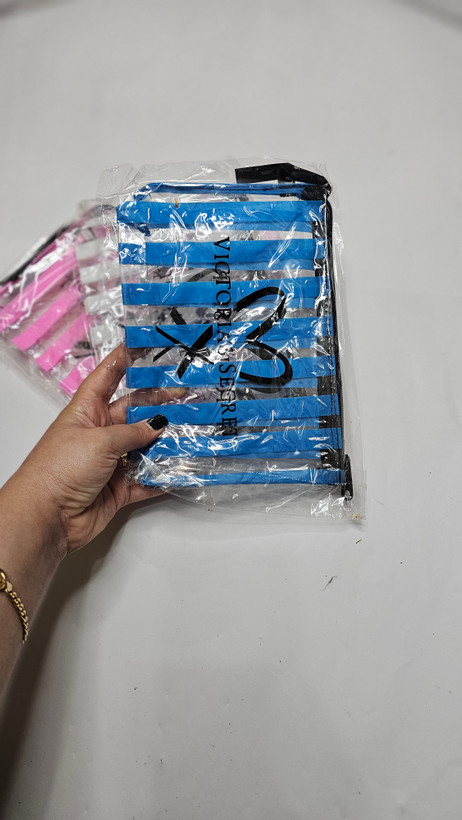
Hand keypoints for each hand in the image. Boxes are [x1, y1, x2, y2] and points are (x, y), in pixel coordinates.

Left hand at [6, 344, 177, 555]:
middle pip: (134, 412)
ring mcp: (110, 461)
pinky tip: (183, 469)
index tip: (144, 347)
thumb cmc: (61, 469)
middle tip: (187, 395)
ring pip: (145, 447)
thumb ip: (133, 433)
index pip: (106, 378)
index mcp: (87, 411)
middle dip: (160, 404)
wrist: (48, 517)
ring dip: (167, 442)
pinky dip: (164, 476)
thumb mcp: (100, 441)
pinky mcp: (119, 488)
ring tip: (194, 431)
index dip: (123, 361)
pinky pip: (147, 479)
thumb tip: (158, 426)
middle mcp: (100, 433)